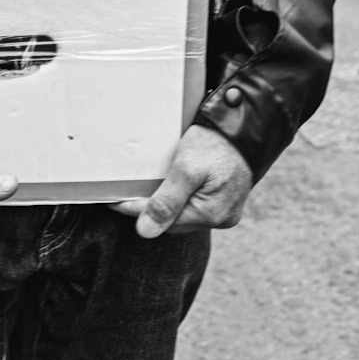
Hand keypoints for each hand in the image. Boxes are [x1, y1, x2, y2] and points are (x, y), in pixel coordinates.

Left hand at [113, 124, 252, 238]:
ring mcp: (226, 212)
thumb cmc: (216, 143)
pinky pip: (197, 207)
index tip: (113, 201)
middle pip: (174, 221)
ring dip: (167, 205)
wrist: (245, 127)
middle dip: (151, 208)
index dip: (135, 210)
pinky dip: (182, 200)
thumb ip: (167, 201)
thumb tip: (146, 232)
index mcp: (211, 214)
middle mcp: (221, 219)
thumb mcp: (186, 168)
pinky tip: (172, 188)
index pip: (162, 219)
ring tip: (149, 189)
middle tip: (129, 192)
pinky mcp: (227, 203)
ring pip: (185, 215)